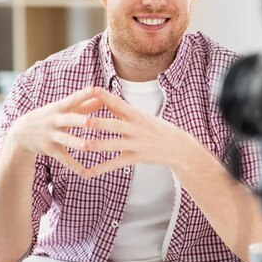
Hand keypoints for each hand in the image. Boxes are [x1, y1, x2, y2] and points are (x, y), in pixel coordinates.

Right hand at [6, 87, 102, 176]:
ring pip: (66, 140)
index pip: (73, 98)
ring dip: (76, 143)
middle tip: (91, 121)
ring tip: (87, 146)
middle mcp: (55, 120)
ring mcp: (52, 135)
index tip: (96, 89)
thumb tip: (104, 97)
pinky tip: (86, 173)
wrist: (20, 133)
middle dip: (80, 120)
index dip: (84, 94)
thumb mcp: (63, 109)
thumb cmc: (50, 117)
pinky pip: (64, 158)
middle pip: (69, 119)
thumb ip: (84, 104)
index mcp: (60, 107)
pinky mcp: (50, 149)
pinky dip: (75, 166)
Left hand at [85, 87, 201, 175]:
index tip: (91, 89)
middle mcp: (136, 128)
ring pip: (114, 145)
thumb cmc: (157, 128)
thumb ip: (124, 110)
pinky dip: (102, 168)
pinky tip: (88, 172)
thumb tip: (106, 100)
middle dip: (99, 123)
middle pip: (115, 125)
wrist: (177, 147)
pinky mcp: (137, 158)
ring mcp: (137, 144)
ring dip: (98, 145)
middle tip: (83, 121)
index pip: (119, 103)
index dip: (105, 96)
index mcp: (137, 115)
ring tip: (83, 146)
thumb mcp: (143, 116)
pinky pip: (117, 164)